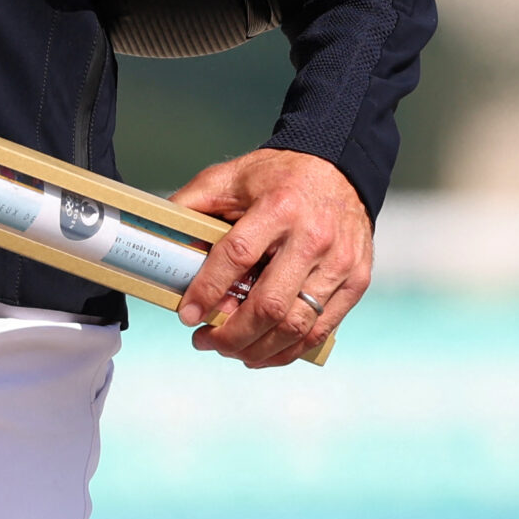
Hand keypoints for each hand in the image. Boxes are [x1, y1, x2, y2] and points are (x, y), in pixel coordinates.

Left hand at [170, 148, 370, 368]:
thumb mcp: (233, 175)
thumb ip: (195, 201)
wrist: (340, 166)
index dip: (208, 289)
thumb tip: (162, 231)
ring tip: (230, 351)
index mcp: (279, 206)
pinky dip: (289, 350)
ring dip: (258, 349)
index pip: (237, 256)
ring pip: (296, 326)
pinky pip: (321, 331)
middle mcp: (312, 237)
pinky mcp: (357, 281)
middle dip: (232, 334)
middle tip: (204, 340)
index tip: (187, 314)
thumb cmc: (281, 175)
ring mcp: (339, 263)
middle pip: (269, 304)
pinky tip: (265, 351)